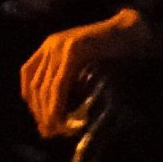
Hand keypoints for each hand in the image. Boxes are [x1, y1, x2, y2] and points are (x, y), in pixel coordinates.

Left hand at [20, 10, 145, 136]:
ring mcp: (60, 46)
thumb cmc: (114, 50)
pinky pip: (59, 84)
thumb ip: (69, 79)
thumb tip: (58, 110)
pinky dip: (57, 104)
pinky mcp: (74, 51)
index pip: (28, 75)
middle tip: (48, 131)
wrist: (134, 30)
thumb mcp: (83, 63)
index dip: (32, 99)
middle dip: (39, 110)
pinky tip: (60, 119)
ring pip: (45, 86)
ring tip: (55, 130)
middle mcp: (50, 44)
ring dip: (48, 111)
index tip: (40, 119)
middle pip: (35, 83)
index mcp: (49, 45)